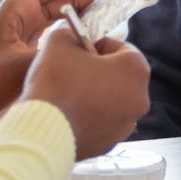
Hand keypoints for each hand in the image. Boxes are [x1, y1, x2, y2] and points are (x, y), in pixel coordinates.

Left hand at [0, 0, 105, 138]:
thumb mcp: (18, 66)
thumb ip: (52, 55)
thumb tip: (85, 50)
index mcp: (17, 10)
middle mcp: (22, 20)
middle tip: (114, 3)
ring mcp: (25, 39)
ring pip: (60, 20)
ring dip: (82, 19)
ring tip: (108, 22)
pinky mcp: (27, 57)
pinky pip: (56, 40)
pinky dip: (73, 39)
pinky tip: (90, 48)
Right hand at [24, 24, 150, 159]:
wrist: (41, 132)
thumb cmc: (55, 82)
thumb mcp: (59, 41)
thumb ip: (71, 34)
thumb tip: (72, 38)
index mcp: (136, 70)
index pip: (122, 49)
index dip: (99, 46)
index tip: (80, 50)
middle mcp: (139, 99)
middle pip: (120, 77)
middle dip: (99, 71)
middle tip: (73, 71)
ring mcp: (125, 125)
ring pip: (112, 102)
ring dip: (95, 95)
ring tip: (67, 94)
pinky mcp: (109, 145)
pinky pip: (101, 124)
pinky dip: (89, 118)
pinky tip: (67, 114)